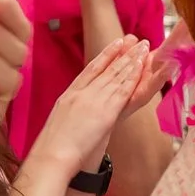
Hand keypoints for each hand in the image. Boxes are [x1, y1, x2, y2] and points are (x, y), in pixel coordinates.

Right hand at [26, 37, 152, 175]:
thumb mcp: (59, 122)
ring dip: (132, 60)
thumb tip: (77, 112)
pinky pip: (122, 90)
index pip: (90, 69)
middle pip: (106, 69)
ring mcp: (93, 101)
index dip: (105, 55)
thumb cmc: (52, 148)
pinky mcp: (105, 112)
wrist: (51, 156)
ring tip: (143, 46)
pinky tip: (141, 67)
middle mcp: (81, 93)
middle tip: (135, 39)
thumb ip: (71, 112)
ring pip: (116, 76)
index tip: (116, 43)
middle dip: (123, 53)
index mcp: (69, 95)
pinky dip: (132, 77)